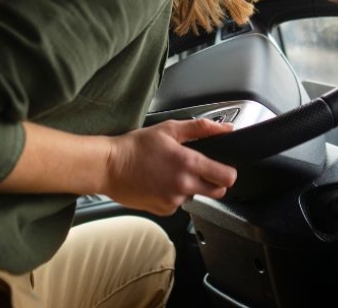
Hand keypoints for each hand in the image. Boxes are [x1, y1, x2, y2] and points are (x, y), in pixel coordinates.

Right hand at [103, 119, 237, 215]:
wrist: (109, 167)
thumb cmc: (136, 147)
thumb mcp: (169, 129)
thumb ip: (201, 128)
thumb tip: (225, 129)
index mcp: (188, 163)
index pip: (227, 177)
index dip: (228, 172)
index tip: (223, 167)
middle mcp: (184, 185)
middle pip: (218, 192)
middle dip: (214, 182)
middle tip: (201, 171)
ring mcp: (174, 200)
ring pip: (196, 197)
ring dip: (191, 188)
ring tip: (171, 174)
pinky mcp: (163, 210)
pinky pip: (178, 204)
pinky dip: (174, 196)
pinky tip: (161, 183)